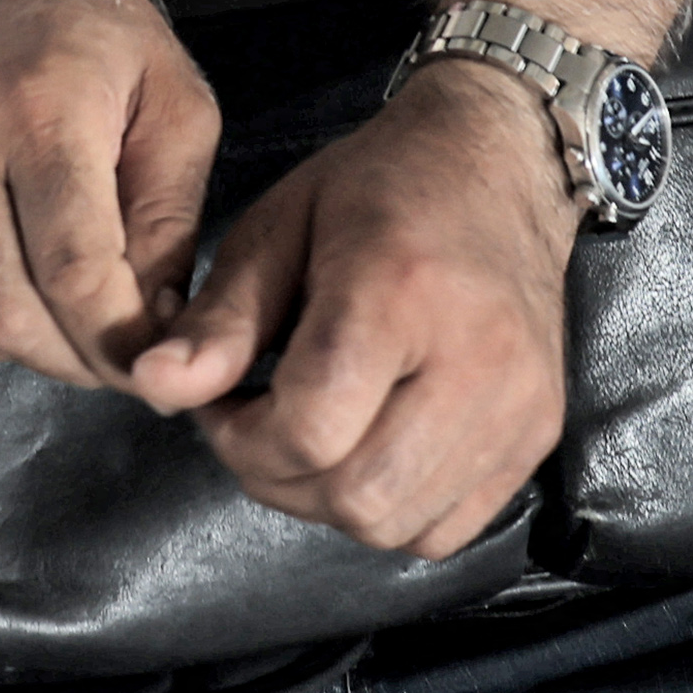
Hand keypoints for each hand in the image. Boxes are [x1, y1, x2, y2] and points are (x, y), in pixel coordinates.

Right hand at [0, 0, 219, 384]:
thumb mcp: (172, 98)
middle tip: (118, 353)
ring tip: (70, 316)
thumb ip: (173, 216)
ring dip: (27, 350)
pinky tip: (11, 293)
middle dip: (77, 360)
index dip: (121, 341)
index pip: (74, 270)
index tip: (157, 361)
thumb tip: (155, 321)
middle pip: (10, 313)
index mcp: (41, 111)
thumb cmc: (88, 32)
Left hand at [138, 57, 577, 556]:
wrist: (501, 164)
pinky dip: (392, 510)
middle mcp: (476, 358)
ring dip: (329, 500)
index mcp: (401, 292)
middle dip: (278, 477)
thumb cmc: (378, 188)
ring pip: (396, 526)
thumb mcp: (276, 230)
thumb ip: (218, 322)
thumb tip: (153, 388)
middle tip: (258, 421)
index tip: (223, 400)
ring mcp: (519, 404)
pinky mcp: (540, 432)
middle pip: (355, 495)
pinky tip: (369, 445)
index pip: (311, 429)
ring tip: (312, 431)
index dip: (240, 437)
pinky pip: (446, 528)